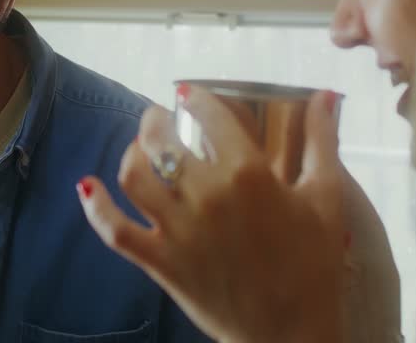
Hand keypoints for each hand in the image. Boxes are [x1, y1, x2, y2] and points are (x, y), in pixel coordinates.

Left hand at [78, 88, 349, 342]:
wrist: (292, 332)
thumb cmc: (314, 264)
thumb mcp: (326, 198)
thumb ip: (322, 141)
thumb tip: (325, 96)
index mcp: (248, 173)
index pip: (208, 115)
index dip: (195, 98)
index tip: (189, 95)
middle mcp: (206, 195)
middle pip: (161, 140)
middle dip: (155, 120)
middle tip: (160, 118)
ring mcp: (178, 229)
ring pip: (133, 175)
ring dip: (130, 153)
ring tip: (138, 148)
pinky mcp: (161, 262)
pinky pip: (115, 229)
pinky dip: (96, 206)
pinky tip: (89, 186)